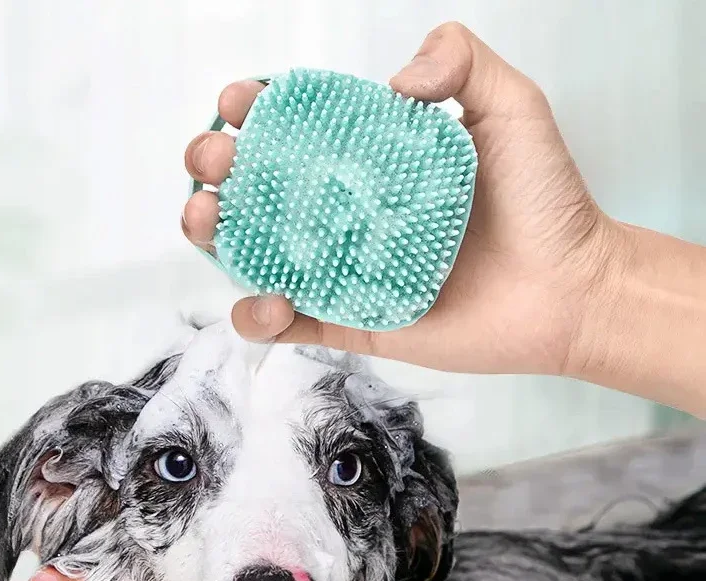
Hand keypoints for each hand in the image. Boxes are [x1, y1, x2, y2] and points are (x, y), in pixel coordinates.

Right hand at [182, 22, 619, 377]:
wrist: (568, 291)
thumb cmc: (547, 205)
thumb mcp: (512, 110)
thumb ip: (462, 62)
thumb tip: (393, 80)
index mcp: (375, 163)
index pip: (300, 133)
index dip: (259, 114)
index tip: (241, 104)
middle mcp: (351, 214)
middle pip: (263, 190)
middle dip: (219, 169)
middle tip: (213, 164)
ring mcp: (347, 270)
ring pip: (261, 254)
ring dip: (217, 237)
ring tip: (205, 221)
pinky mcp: (354, 323)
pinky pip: (292, 324)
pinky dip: (259, 318)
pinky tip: (262, 303)